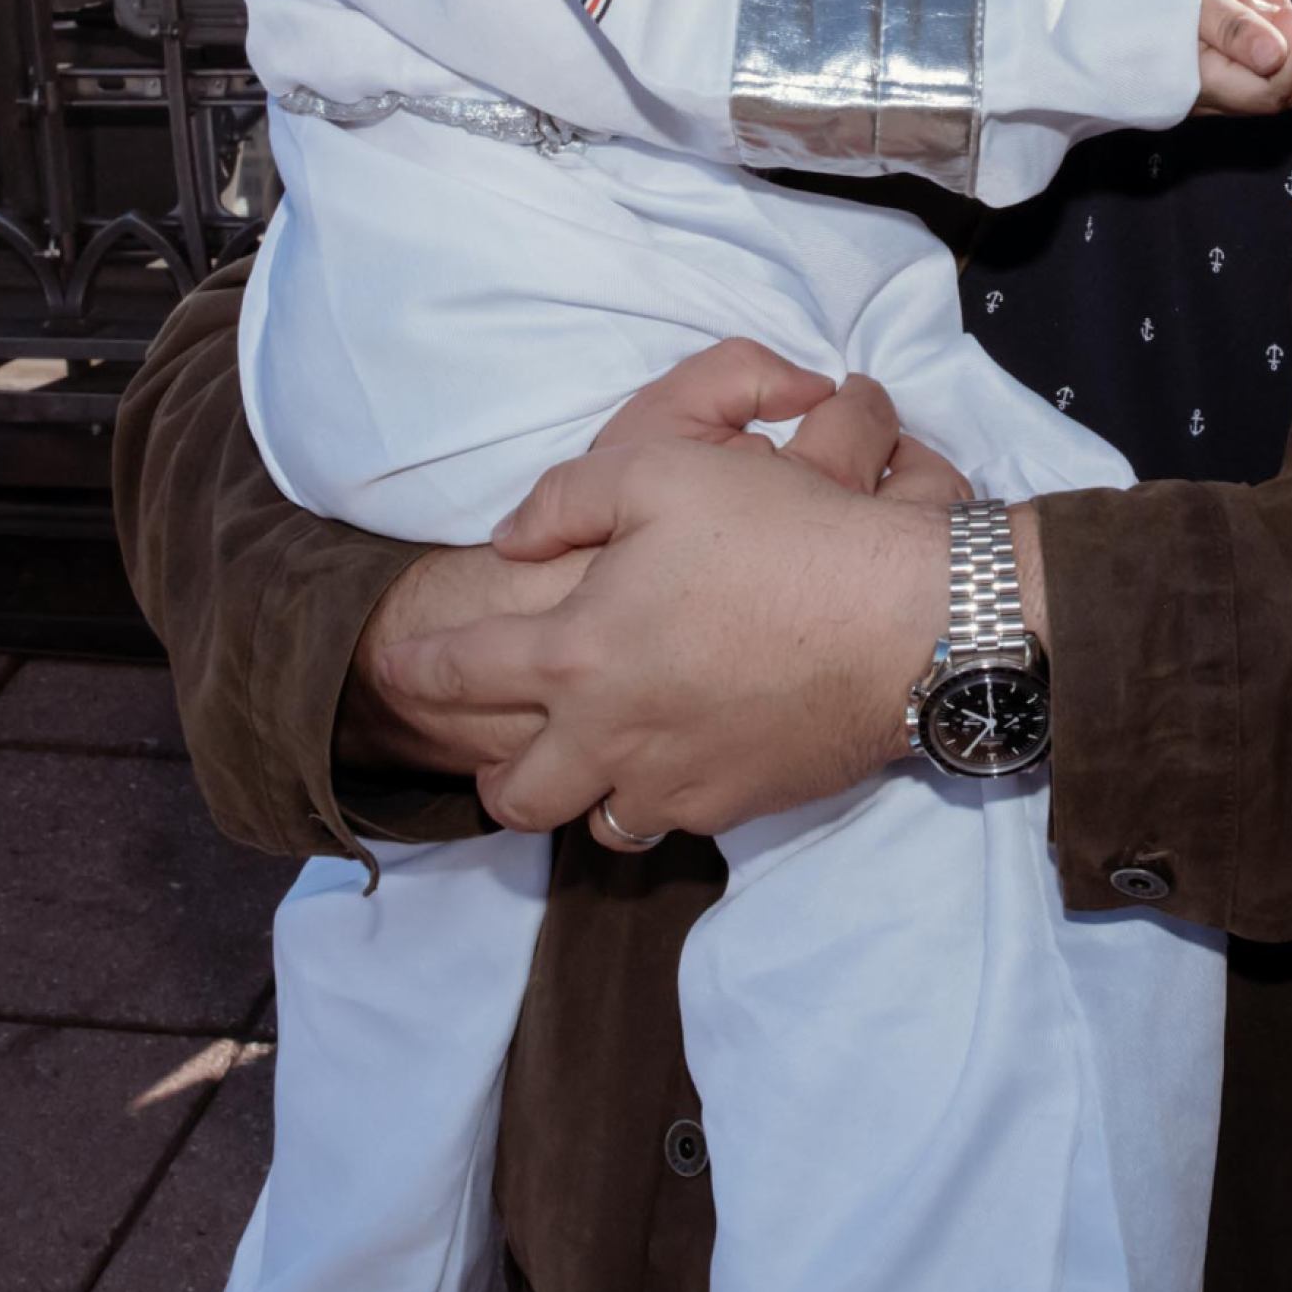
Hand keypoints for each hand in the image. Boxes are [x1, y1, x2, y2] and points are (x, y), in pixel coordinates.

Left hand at [340, 338, 937, 778]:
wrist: (903, 621)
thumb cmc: (783, 535)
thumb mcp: (662, 471)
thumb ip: (566, 499)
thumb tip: (509, 538)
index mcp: (577, 653)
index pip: (458, 673)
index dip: (411, 670)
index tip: (389, 669)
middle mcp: (610, 736)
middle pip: (514, 795)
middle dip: (491, 776)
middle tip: (500, 746)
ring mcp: (675, 781)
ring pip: (594, 820)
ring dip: (583, 788)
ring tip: (597, 751)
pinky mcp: (737, 806)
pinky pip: (671, 818)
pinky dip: (659, 791)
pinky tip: (682, 748)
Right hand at [1194, 0, 1291, 117]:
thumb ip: (1231, 27)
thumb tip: (1278, 55)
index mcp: (1200, 86)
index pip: (1273, 92)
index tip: (1283, 10)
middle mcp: (1208, 85)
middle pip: (1276, 67)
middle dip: (1274, 15)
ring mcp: (1211, 67)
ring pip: (1266, 40)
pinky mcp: (1211, 46)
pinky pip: (1249, 29)